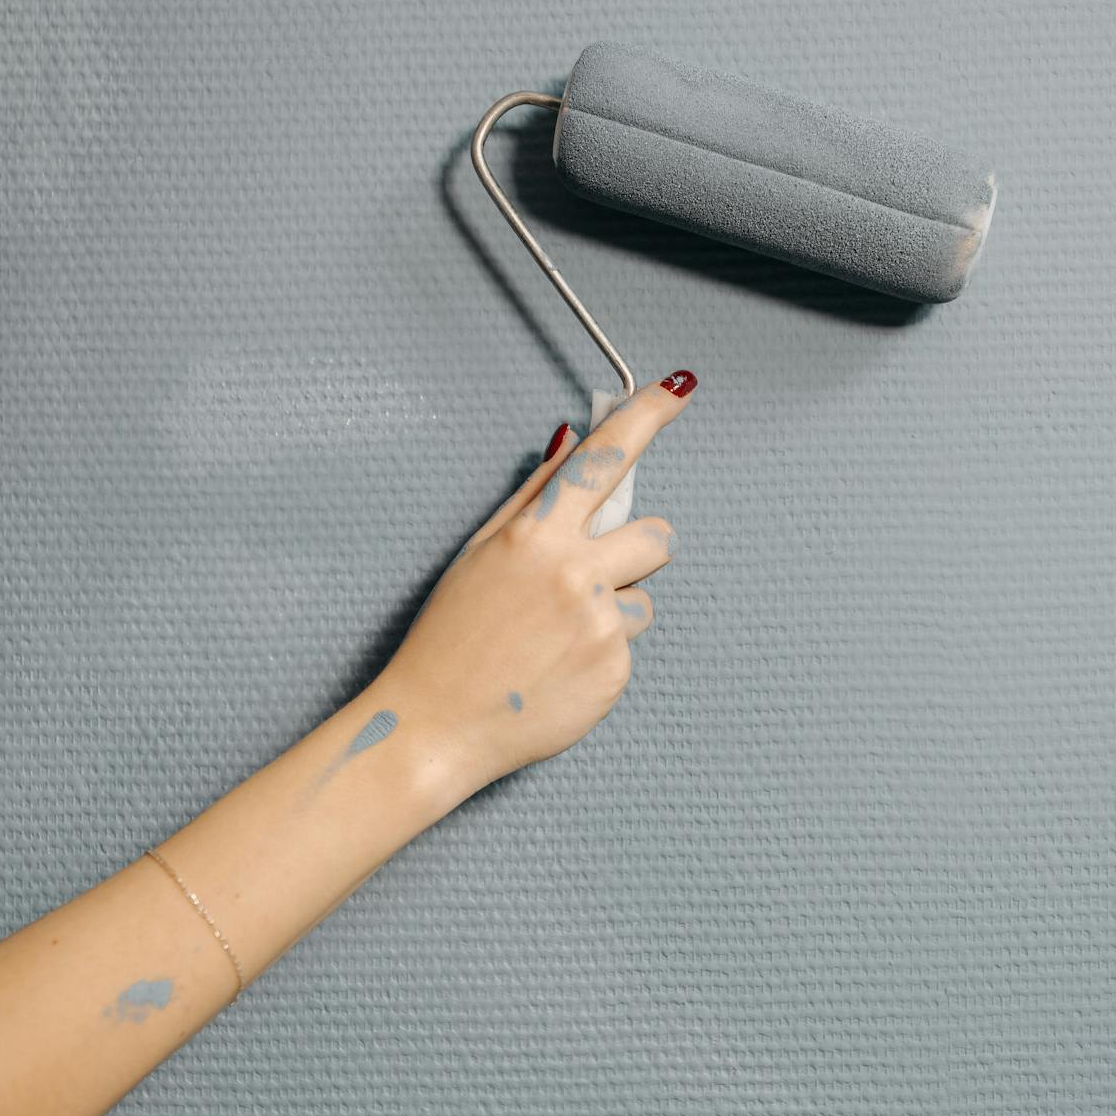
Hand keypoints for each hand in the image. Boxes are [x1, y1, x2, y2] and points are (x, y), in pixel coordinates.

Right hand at [374, 371, 696, 795]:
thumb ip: (532, 497)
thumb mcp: (478, 555)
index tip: (679, 388)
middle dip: (638, 549)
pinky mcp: (614, 671)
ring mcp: (599, 624)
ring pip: (643, 597)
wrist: (436, 726)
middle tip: (590, 576)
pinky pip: (628, 645)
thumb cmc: (448, 639)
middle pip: (658, 535)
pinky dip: (601, 654)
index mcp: (535, 535)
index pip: (605, 460)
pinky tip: (557, 669)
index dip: (648, 418)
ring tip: (557, 637)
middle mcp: (574, 573)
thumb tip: (571, 442)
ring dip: (614, 609)